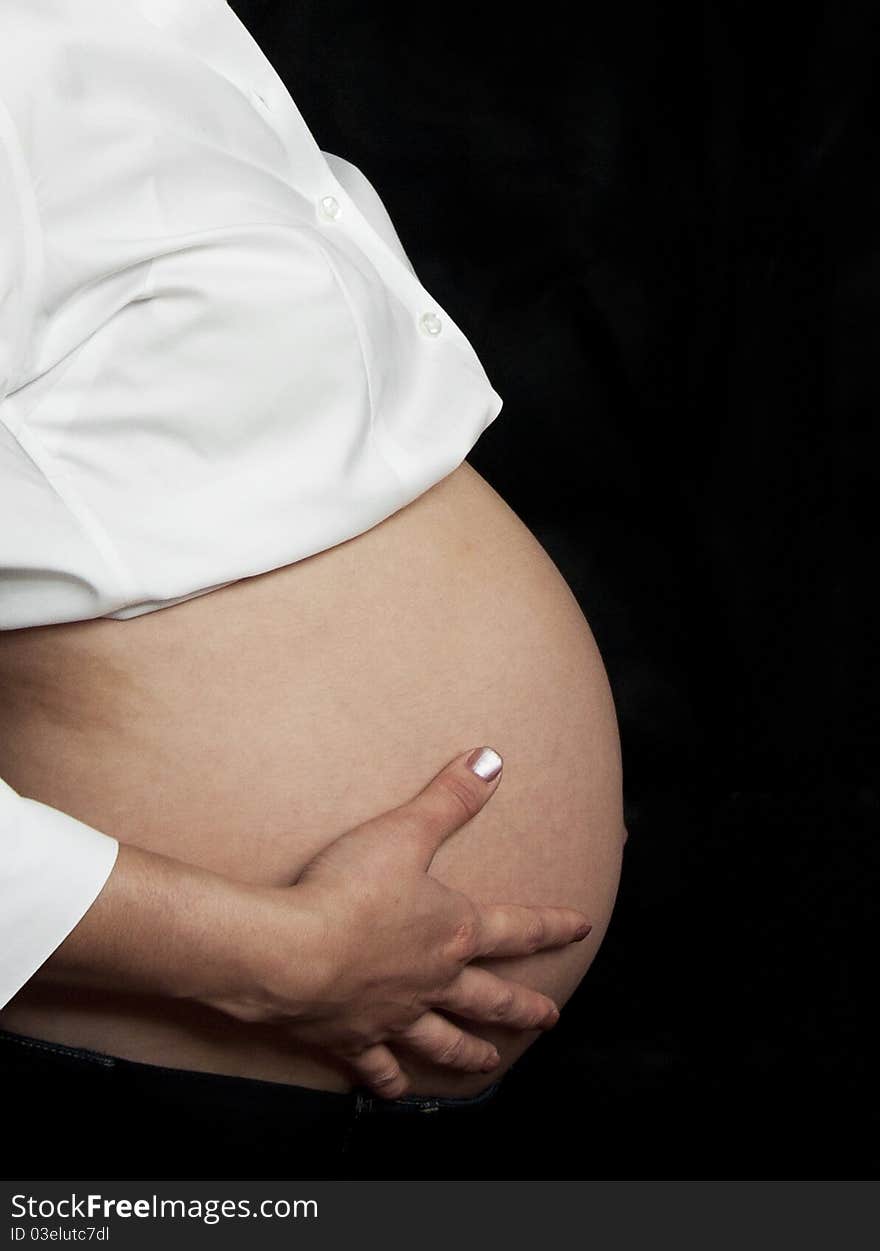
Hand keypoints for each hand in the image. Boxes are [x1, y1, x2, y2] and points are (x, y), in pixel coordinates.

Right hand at [202, 746, 591, 1098]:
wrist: (293, 952)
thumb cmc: (350, 889)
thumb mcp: (406, 830)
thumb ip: (450, 797)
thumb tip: (492, 758)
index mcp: (453, 930)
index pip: (517, 928)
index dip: (552, 926)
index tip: (581, 928)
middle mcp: (434, 980)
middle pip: (490, 997)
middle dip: (522, 1008)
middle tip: (549, 1019)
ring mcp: (396, 1015)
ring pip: (443, 1039)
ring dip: (468, 1051)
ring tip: (489, 1063)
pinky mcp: (354, 1038)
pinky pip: (378, 1066)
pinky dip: (389, 1080)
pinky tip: (396, 1089)